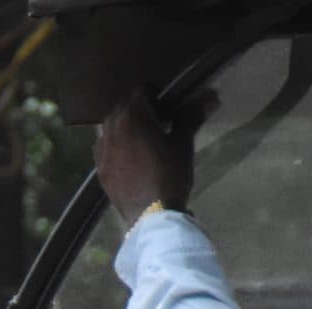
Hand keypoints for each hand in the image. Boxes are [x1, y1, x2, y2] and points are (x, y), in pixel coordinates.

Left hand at [95, 89, 209, 224]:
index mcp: (130, 116)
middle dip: (140, 109)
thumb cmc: (169, 174)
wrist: (151, 215)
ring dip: (127, 126)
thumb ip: (192, 115)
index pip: (140, 90)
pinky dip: (117, 144)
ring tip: (146, 139)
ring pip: (112, 127)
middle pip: (124, 107)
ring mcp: (101, 150)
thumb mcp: (183, 143)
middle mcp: (110, 129)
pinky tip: (132, 156)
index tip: (169, 105)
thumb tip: (213, 95)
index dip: (156, 94)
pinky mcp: (99, 168)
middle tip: (160, 121)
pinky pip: (106, 147)